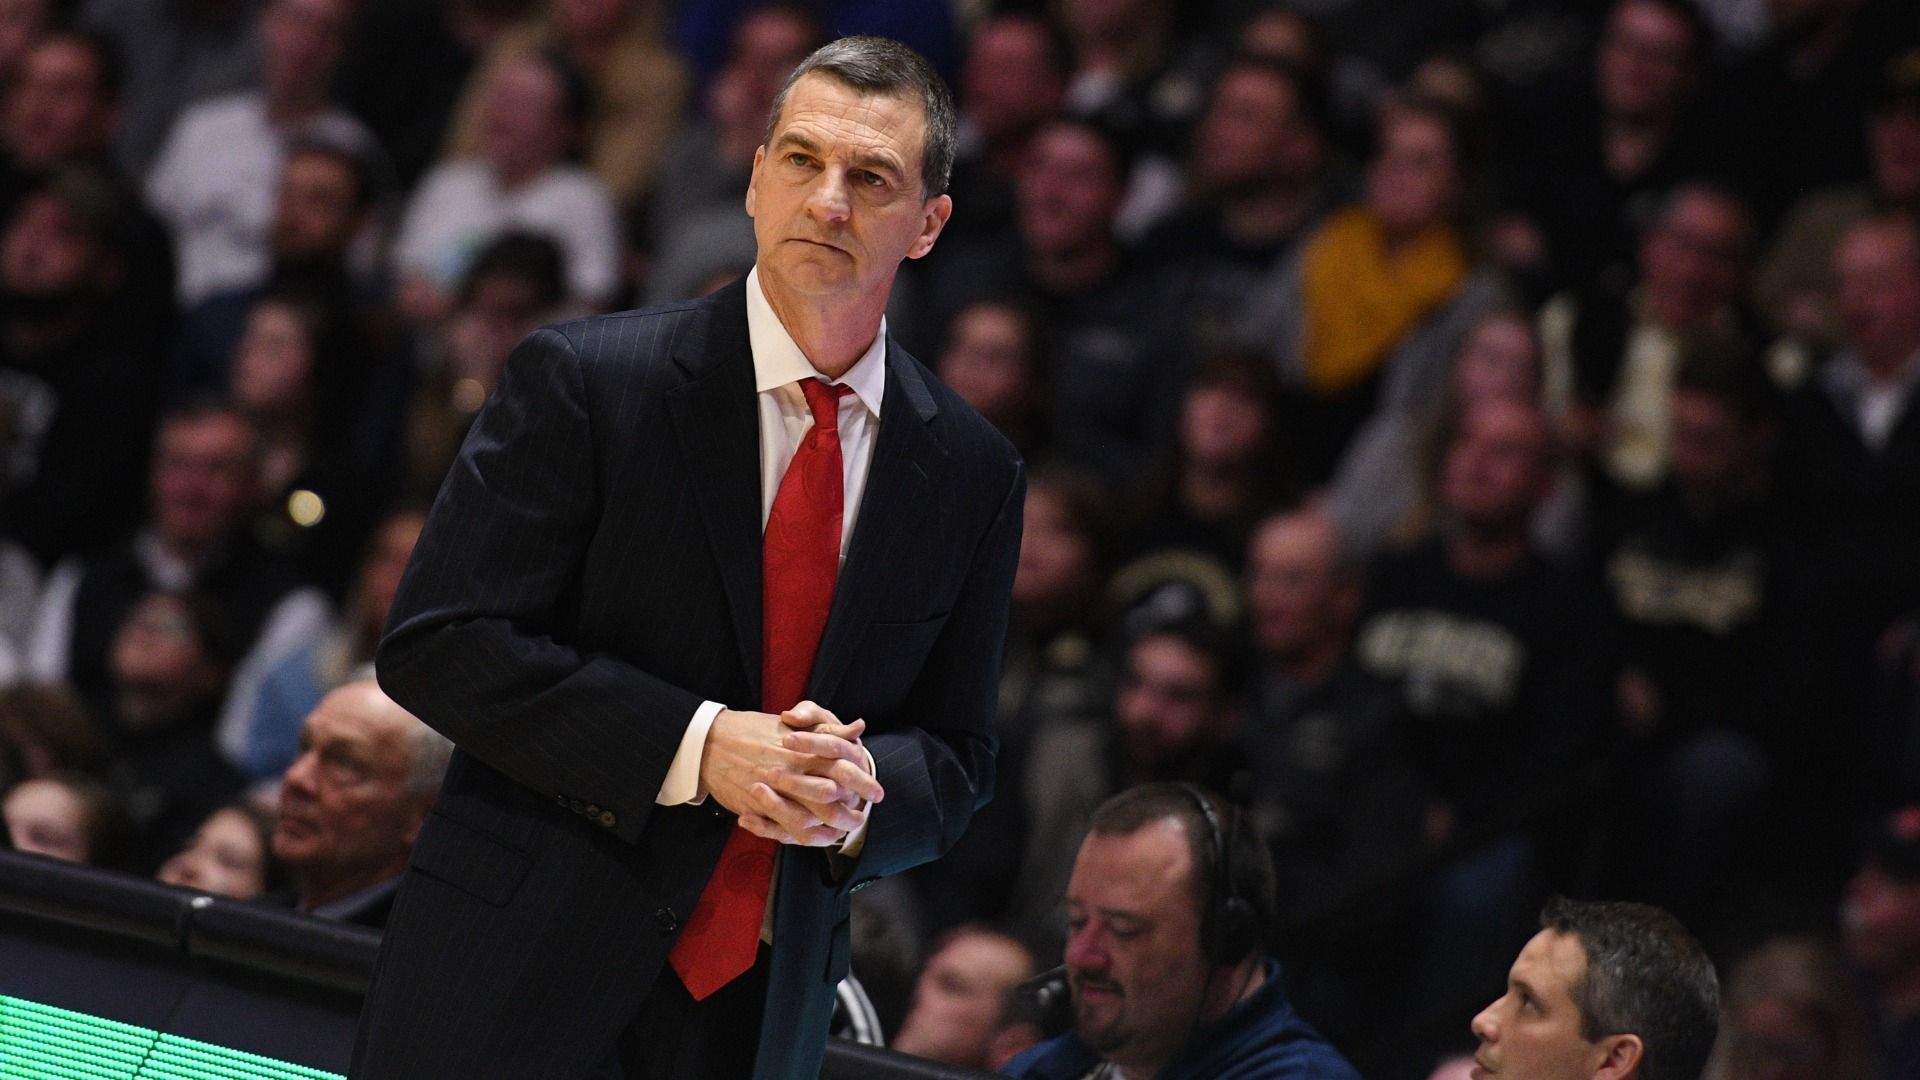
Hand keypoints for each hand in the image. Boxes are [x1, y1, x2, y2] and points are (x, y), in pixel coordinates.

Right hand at [699, 707, 877, 846]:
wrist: (711, 741)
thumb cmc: (755, 728)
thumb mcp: (796, 721)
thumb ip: (829, 727)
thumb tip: (859, 728)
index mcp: (803, 748)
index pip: (842, 767)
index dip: (863, 782)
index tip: (876, 793)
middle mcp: (790, 770)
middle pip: (830, 798)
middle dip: (850, 813)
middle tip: (861, 819)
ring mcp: (772, 790)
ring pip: (809, 818)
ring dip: (829, 829)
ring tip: (842, 832)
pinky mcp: (757, 806)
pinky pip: (784, 828)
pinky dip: (802, 836)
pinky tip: (815, 837)